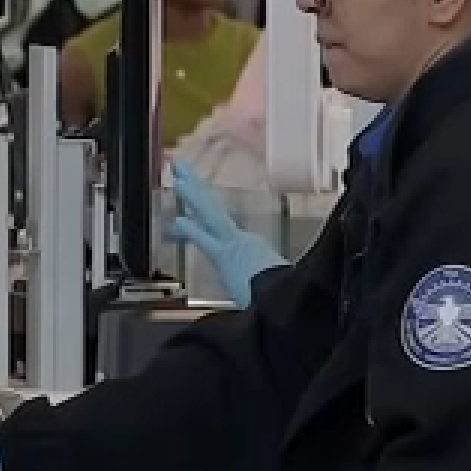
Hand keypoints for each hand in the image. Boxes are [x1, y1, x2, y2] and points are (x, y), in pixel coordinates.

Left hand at [170, 161, 286, 307]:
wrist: (293, 302)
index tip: (188, 199)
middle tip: (180, 168)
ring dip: (192, 194)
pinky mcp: (228, 258)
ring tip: (177, 175)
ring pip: (210, 214)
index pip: (219, 225)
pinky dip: (193, 229)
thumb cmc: (285, 296)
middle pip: (212, 209)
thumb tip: (269, 287)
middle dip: (195, 188)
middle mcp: (241, 239)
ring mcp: (234, 245)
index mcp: (248, 247)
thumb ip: (262, 279)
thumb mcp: (274, 284)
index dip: (201, 211)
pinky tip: (178, 219)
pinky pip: (207, 241)